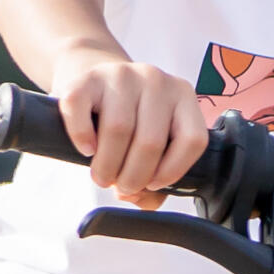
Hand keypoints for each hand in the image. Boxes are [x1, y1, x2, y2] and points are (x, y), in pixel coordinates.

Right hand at [56, 48, 205, 201]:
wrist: (93, 77)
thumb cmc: (128, 117)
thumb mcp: (151, 140)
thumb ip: (155, 176)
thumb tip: (138, 197)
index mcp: (183, 96)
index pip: (192, 140)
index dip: (172, 171)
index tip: (153, 184)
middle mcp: (156, 81)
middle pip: (151, 142)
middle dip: (134, 176)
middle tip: (120, 186)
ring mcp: (122, 75)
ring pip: (118, 130)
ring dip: (107, 165)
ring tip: (102, 176)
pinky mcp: (88, 78)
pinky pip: (82, 112)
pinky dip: (82, 138)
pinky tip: (86, 150)